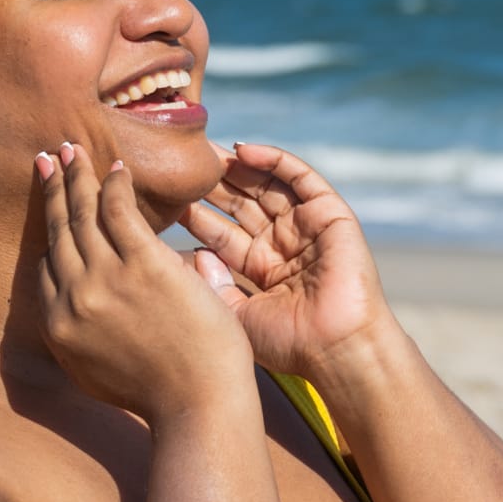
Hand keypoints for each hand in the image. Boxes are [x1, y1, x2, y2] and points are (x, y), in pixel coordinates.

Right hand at [35, 143, 253, 421]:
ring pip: (81, 214)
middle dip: (52, 190)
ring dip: (75, 177)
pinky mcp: (141, 263)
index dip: (48, 232)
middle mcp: (72, 297)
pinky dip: (112, 185)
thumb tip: (90, 307)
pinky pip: (117, 211)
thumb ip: (87, 335)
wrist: (197, 405)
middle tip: (46, 158)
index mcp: (59, 327)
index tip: (48, 210)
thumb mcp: (98, 371)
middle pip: (57, 232)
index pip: (46, 268)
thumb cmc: (161, 394)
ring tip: (71, 150)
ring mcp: (104, 278)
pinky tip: (113, 168)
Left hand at [178, 142, 394, 377]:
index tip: (165, 197)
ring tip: (206, 151)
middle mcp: (282, 244)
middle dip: (212, 184)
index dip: (195, 214)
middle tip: (180, 162)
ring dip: (236, 167)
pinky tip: (243, 150)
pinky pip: (300, 178)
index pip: (220, 233)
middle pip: (241, 204)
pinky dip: (273, 160)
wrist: (338, 351)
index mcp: (261, 268)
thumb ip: (212, 285)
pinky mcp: (330, 214)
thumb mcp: (236, 315)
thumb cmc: (289, 344)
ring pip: (266, 185)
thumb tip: (194, 253)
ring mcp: (306, 227)